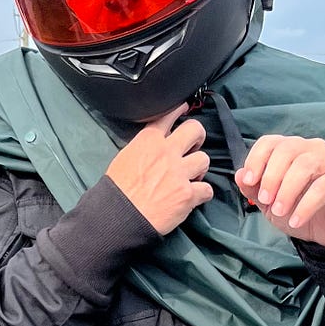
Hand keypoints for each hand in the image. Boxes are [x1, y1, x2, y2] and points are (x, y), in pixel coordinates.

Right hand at [107, 106, 211, 235]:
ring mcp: (179, 173)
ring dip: (200, 169)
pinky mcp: (187, 194)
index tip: (184, 109)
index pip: (169, 115)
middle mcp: (167, 152)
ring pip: (205, 159)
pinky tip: (194, 197)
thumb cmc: (117, 191)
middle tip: (194, 147)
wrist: (119, 216)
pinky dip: (202, 194)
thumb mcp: (124, 158)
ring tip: (191, 177)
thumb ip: (143, 147)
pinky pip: (207, 189)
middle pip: (195, 130)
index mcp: (148, 141)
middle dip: (198, 137)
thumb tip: (153, 146)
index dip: (180, 111)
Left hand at [236, 134, 324, 247]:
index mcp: (292, 149)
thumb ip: (255, 189)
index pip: (270, 142)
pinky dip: (306, 205)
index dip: (256, 159)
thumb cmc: (300, 210)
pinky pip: (323, 187)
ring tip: (278, 212)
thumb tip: (239, 175)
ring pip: (305, 165)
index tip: (248, 180)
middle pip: (287, 150)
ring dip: (287, 190)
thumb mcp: (271, 203)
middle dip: (271, 176)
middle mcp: (312, 148)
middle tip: (265, 201)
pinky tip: (296, 221)